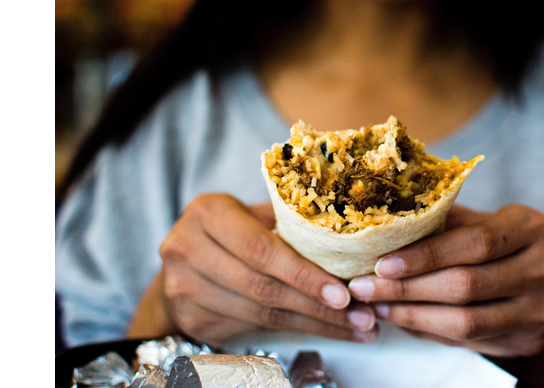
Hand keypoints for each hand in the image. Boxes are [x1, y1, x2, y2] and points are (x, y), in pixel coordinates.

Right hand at [128, 193, 377, 345]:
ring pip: (261, 313)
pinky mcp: (191, 318)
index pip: (262, 250)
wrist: (183, 260)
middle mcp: (187, 248)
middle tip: (360, 317)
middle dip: (317, 306)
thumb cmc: (232, 231)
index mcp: (207, 213)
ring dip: (314, 323)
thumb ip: (289, 223)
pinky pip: (253, 328)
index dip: (304, 274)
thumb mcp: (253, 214)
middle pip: (263, 286)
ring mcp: (184, 287)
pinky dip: (294, 331)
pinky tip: (325, 331)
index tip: (343, 293)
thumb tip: (350, 243)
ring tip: (355, 327)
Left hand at [347, 204, 543, 356]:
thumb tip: (381, 228)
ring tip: (376, 305)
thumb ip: (442, 222)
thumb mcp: (479, 222)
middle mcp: (543, 268)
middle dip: (407, 288)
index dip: (425, 255)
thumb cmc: (496, 245)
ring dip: (411, 315)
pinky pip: (467, 340)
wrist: (541, 285)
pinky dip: (428, 329)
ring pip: (465, 321)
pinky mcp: (528, 340)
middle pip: (466, 284)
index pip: (473, 242)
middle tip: (363, 287)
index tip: (381, 262)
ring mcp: (539, 309)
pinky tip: (401, 318)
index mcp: (529, 227)